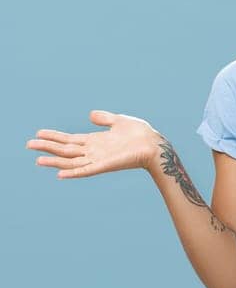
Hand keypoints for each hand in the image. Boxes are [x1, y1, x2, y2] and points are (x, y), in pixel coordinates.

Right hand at [26, 110, 164, 179]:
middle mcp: (94, 151)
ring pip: (71, 161)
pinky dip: (73, 172)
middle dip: (48, 147)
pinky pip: (86, 170)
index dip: (54, 136)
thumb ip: (104, 118)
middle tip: (29, 145)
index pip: (70, 139)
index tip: (38, 133)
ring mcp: (98, 159)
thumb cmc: (141, 134)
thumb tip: (90, 114)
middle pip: (66, 150)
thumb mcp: (119, 121)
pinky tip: (60, 173)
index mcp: (96, 140)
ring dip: (55, 161)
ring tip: (38, 160)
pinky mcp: (105, 166)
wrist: (155, 144)